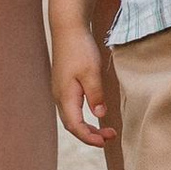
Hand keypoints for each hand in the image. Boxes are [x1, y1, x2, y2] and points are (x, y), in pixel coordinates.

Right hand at [52, 24, 113, 146]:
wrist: (67, 28)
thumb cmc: (80, 48)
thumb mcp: (91, 71)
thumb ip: (95, 95)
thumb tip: (100, 116)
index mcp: (65, 96)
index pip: (75, 126)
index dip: (89, 137)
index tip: (105, 141)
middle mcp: (60, 97)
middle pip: (72, 125)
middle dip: (90, 135)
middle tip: (110, 137)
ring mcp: (60, 91)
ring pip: (71, 118)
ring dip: (87, 127)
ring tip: (105, 130)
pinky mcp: (64, 85)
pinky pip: (72, 108)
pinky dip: (83, 117)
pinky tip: (95, 113)